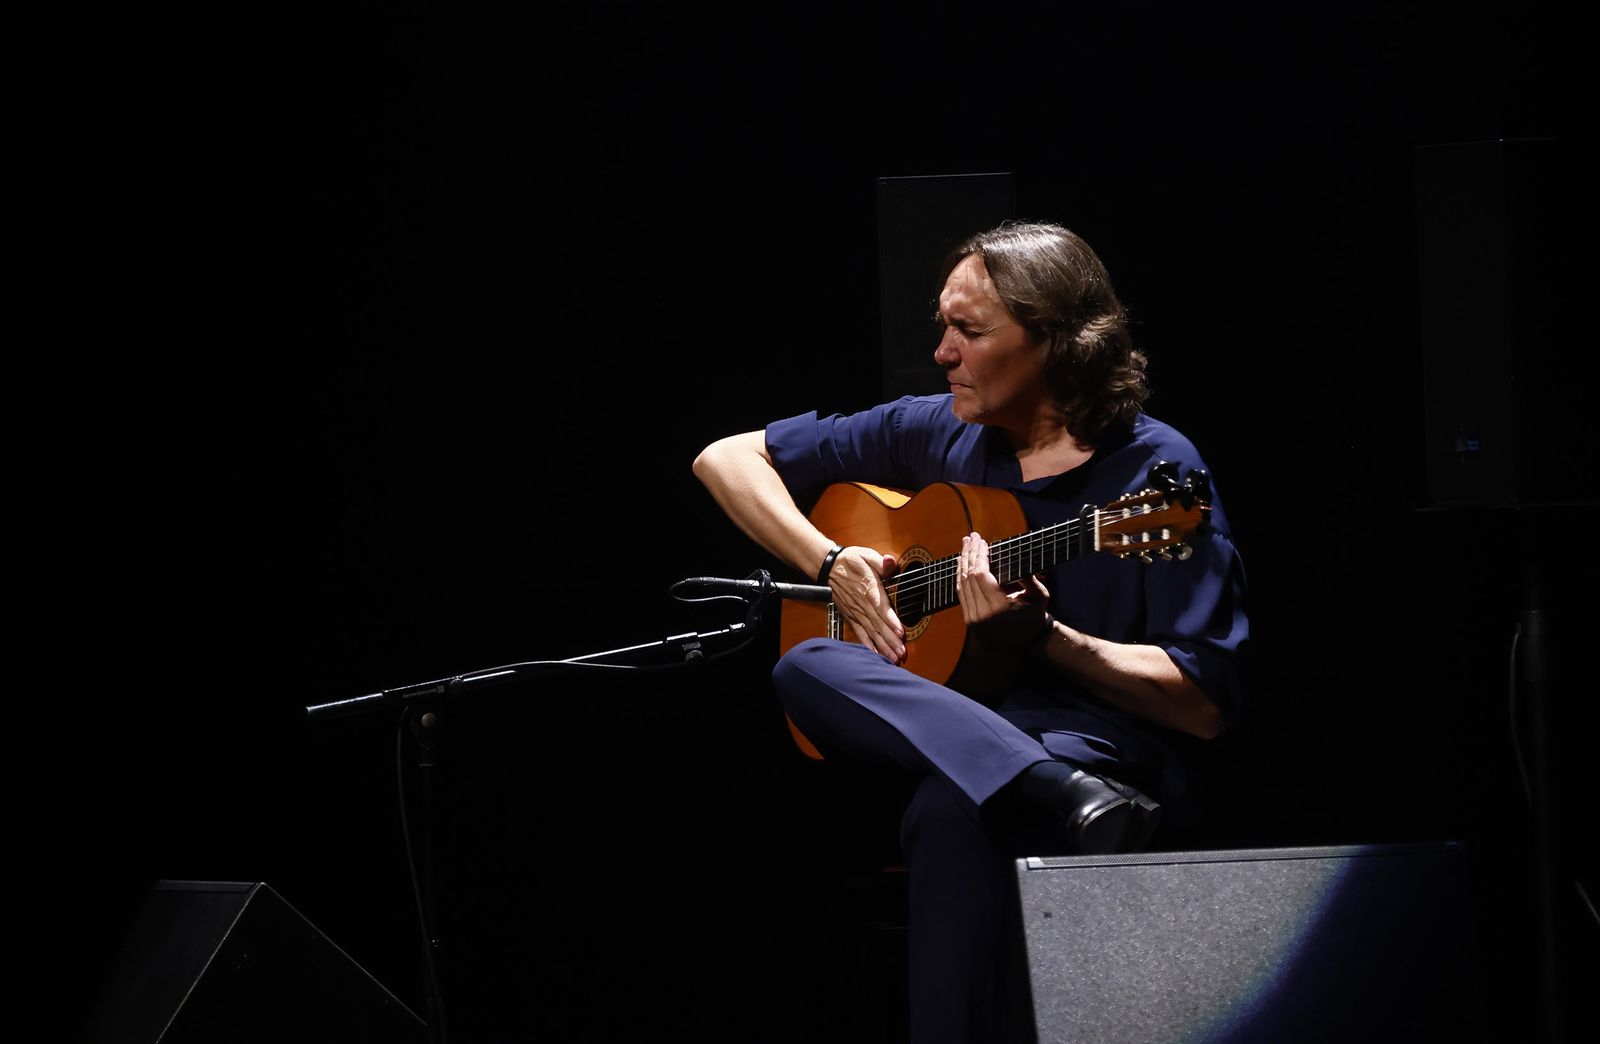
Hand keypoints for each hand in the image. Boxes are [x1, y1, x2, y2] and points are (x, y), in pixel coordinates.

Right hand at [827, 545, 905, 663]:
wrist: (829, 567)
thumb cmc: (851, 560)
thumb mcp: (867, 555)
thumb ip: (880, 561)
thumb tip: (890, 561)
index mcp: (869, 588)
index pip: (881, 607)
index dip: (891, 620)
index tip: (900, 632)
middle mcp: (862, 603)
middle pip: (878, 625)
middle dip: (891, 640)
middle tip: (902, 653)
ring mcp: (856, 612)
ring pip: (871, 632)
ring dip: (883, 646)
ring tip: (894, 658)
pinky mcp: (851, 616)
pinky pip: (860, 633)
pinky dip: (867, 645)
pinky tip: (876, 655)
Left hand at [956, 532, 1051, 648]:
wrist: (1022, 644)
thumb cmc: (1033, 618)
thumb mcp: (1040, 598)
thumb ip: (1031, 579)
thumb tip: (1017, 558)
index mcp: (999, 607)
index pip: (981, 575)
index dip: (979, 556)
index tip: (982, 541)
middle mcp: (982, 613)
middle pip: (969, 576)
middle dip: (970, 554)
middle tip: (971, 537)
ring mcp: (972, 617)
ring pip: (962, 583)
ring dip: (963, 562)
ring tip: (966, 545)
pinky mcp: (968, 619)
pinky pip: (961, 592)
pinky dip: (960, 575)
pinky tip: (962, 562)